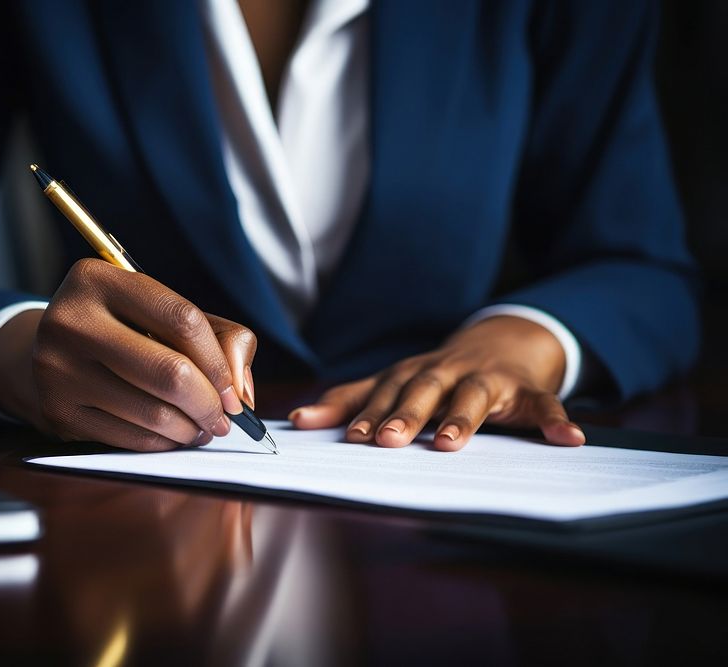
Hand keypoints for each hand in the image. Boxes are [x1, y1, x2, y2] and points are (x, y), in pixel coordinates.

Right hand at [0, 258, 256, 449]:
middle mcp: (70, 320)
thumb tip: (240, 393)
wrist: (53, 352)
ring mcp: (58, 369)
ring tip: (201, 426)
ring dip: (191, 429)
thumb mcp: (168, 313)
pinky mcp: (57, 412)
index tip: (232, 390)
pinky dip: (164, 443)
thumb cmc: (126, 329)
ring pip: (154, 413)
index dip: (219, 362)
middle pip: (170, 373)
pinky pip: (131, 439)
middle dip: (209, 404)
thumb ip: (222, 337)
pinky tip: (172, 434)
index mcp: (99, 279)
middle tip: (223, 418)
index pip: (182, 320)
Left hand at [289, 316, 585, 449]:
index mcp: (412, 374)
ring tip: (450, 445)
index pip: (386, 394)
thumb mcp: (393, 381)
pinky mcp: (526, 389)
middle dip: (405, 415)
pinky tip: (568, 438)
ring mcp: (487, 379)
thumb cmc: (436, 373)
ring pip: (474, 396)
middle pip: (424, 391)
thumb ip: (350, 400)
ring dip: (463, 419)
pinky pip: (543, 404)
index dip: (369, 415)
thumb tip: (298, 419)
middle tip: (388, 441)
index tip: (352, 440)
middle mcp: (446, 372)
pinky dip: (555, 419)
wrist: (502, 342)